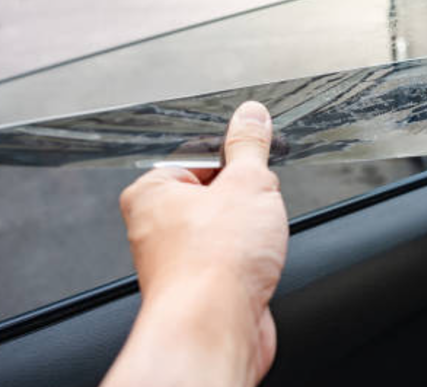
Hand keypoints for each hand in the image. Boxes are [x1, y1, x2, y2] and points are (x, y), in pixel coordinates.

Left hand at [103, 101, 287, 386]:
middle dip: (248, 199)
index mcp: (152, 192)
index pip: (201, 156)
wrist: (215, 327)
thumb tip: (251, 114)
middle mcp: (156, 227)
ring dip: (252, 233)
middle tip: (258, 208)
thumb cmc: (215, 262)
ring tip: (256, 242)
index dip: (237, 160)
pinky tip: (257, 267)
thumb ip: (250, 145)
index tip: (258, 163)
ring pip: (229, 229)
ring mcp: (177, 261)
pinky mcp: (200, 289)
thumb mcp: (247, 182)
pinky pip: (233, 261)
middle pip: (218, 193)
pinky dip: (250, 262)